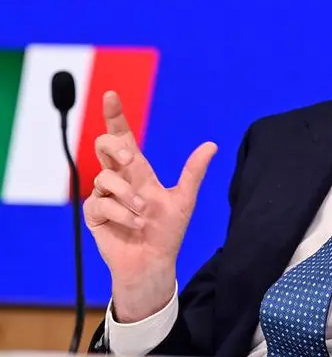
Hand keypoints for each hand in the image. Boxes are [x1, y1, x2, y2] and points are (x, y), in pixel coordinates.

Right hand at [83, 91, 216, 321]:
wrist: (154, 261)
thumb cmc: (168, 231)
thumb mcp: (185, 199)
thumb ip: (194, 172)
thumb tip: (212, 144)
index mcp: (138, 170)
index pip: (123, 136)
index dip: (115, 116)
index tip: (111, 95)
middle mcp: (119, 178)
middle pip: (104, 146)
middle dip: (114, 146)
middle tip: (130, 159)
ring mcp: (104, 196)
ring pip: (104, 177)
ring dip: (127, 194)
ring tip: (143, 212)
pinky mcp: (95, 215)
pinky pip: (99, 203)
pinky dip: (120, 213)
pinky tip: (134, 224)